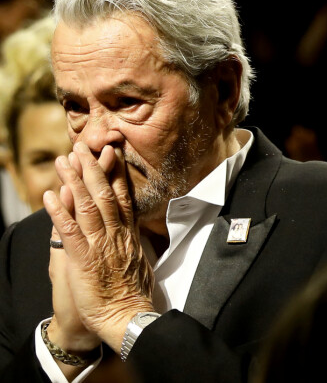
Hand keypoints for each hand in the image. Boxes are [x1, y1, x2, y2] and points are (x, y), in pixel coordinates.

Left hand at [43, 142, 154, 353]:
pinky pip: (70, 231)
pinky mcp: (84, 260)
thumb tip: (131, 227)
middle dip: (92, 168)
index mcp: (128, 233)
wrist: (128, 317)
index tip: (111, 154)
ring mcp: (101, 244)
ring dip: (74, 181)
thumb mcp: (139, 260)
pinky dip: (60, 212)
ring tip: (63, 161)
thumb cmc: (132, 293)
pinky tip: (50, 196)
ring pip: (87, 206)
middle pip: (104, 194)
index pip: (122, 197)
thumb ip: (131, 240)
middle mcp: (116, 233)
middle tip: (83, 147)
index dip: (115, 173)